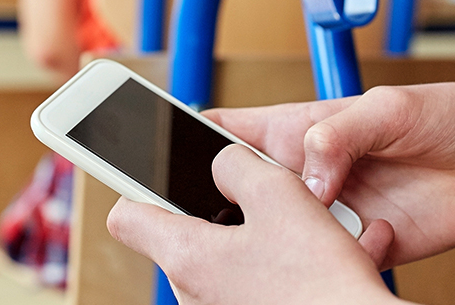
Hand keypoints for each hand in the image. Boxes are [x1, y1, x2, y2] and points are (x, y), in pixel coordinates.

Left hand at [107, 145, 399, 304]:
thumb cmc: (321, 281)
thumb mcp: (279, 194)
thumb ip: (237, 164)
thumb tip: (223, 163)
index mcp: (188, 257)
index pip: (127, 218)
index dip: (139, 187)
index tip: (156, 174)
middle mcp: (194, 295)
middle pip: (190, 236)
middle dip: (226, 212)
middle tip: (268, 199)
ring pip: (232, 261)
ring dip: (265, 241)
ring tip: (313, 233)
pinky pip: (257, 288)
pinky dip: (284, 271)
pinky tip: (328, 259)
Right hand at [203, 83, 454, 267]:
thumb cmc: (452, 115)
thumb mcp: (393, 108)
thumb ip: (341, 134)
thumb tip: (307, 177)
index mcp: (301, 129)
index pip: (227, 132)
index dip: (185, 140)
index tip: (158, 156)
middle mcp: (309, 173)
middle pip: (241, 194)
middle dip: (225, 208)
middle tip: (238, 219)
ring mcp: (332, 213)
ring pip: (281, 238)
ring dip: (286, 244)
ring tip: (309, 234)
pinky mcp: (362, 246)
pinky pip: (330, 265)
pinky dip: (337, 265)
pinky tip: (367, 243)